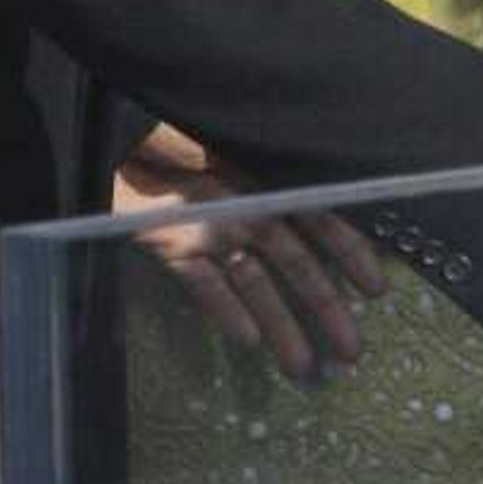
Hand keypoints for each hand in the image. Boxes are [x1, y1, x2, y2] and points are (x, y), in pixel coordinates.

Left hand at [112, 122, 389, 383]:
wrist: (108, 124)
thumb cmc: (173, 116)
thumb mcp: (236, 130)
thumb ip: (278, 157)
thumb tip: (330, 174)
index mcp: (269, 175)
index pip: (321, 220)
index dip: (349, 254)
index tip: (374, 292)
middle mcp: (247, 207)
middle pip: (294, 265)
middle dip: (324, 308)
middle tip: (349, 352)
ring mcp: (211, 230)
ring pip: (254, 285)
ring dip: (279, 325)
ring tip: (301, 367)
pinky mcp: (172, 246)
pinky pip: (205, 286)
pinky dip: (227, 312)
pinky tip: (250, 342)